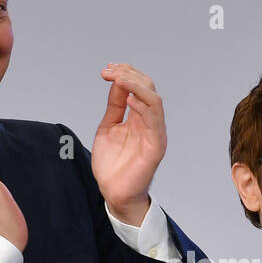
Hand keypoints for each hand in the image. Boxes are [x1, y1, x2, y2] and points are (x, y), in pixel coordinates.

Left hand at [92, 63, 165, 225]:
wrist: (113, 192)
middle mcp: (150, 123)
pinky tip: (128, 100)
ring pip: (154, 101)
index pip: (140, 87)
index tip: (106, 70)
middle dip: (129, 75)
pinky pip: (154, 123)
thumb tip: (116, 81)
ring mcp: (154, 134)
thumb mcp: (108, 127)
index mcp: (139, 117)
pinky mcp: (155, 147)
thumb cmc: (112, 164)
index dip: (125, 74)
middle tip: (109, 71)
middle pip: (149, 89)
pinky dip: (142, 108)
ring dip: (136, 87)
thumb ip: (114, 106)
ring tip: (119, 79)